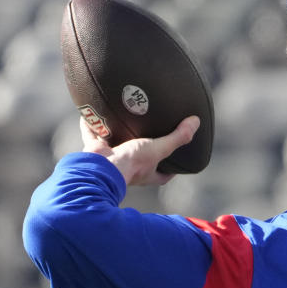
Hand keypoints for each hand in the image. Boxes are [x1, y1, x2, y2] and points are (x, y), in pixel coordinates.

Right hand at [80, 116, 200, 186]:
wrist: (100, 167)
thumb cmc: (132, 164)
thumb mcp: (159, 149)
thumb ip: (178, 137)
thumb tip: (196, 122)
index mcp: (146, 173)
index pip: (163, 175)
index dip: (171, 168)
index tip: (177, 160)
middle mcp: (129, 169)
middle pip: (139, 160)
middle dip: (143, 150)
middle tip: (149, 136)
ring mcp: (112, 160)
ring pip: (116, 146)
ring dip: (118, 136)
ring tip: (123, 121)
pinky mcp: (96, 151)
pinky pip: (92, 135)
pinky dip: (90, 125)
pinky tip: (91, 113)